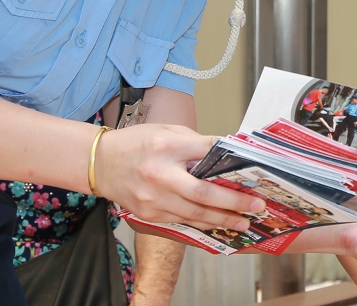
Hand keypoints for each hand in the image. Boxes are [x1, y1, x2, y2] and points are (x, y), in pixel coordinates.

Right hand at [93, 124, 264, 230]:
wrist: (100, 163)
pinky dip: (201, 224)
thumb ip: (195, 143)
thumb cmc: (136, 143)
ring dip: (222, 219)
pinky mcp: (149, 214)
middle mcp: (160, 174)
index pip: (206, 152)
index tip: (252, 170)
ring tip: (243, 222)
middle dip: (234, 202)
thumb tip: (225, 154)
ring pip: (195, 214)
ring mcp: (153, 198)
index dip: (230, 161)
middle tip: (256, 206)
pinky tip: (218, 224)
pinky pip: (181, 221)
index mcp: (166, 147)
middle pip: (204, 193)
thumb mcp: (166, 131)